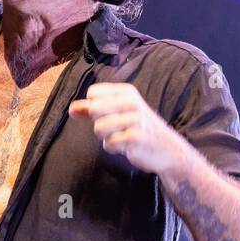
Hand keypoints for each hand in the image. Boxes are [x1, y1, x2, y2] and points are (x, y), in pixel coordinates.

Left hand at [68, 82, 184, 174]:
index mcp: (127, 92)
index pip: (93, 93)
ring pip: (99, 128)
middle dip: (99, 122)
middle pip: (93, 109)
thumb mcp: (118, 113)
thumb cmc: (139, 128)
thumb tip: (72, 108)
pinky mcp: (136, 137)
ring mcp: (135, 119)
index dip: (94, 107)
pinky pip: (109, 143)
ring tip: (121, 136)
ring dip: (106, 137)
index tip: (110, 113)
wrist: (168, 149)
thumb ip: (92, 109)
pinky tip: (126, 146)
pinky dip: (113, 148)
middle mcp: (132, 102)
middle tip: (115, 127)